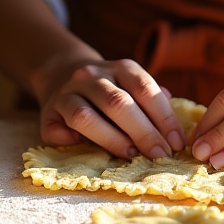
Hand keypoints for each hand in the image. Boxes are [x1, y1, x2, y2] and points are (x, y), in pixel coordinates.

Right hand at [34, 54, 186, 160]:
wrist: (63, 74)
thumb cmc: (109, 90)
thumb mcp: (132, 85)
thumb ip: (152, 101)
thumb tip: (175, 127)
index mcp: (121, 67)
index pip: (145, 89)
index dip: (163, 117)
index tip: (177, 143)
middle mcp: (92, 75)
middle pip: (118, 103)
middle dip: (143, 132)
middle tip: (160, 155)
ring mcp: (67, 93)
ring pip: (85, 116)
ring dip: (111, 139)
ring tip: (131, 155)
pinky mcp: (47, 112)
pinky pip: (57, 130)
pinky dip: (71, 142)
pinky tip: (86, 151)